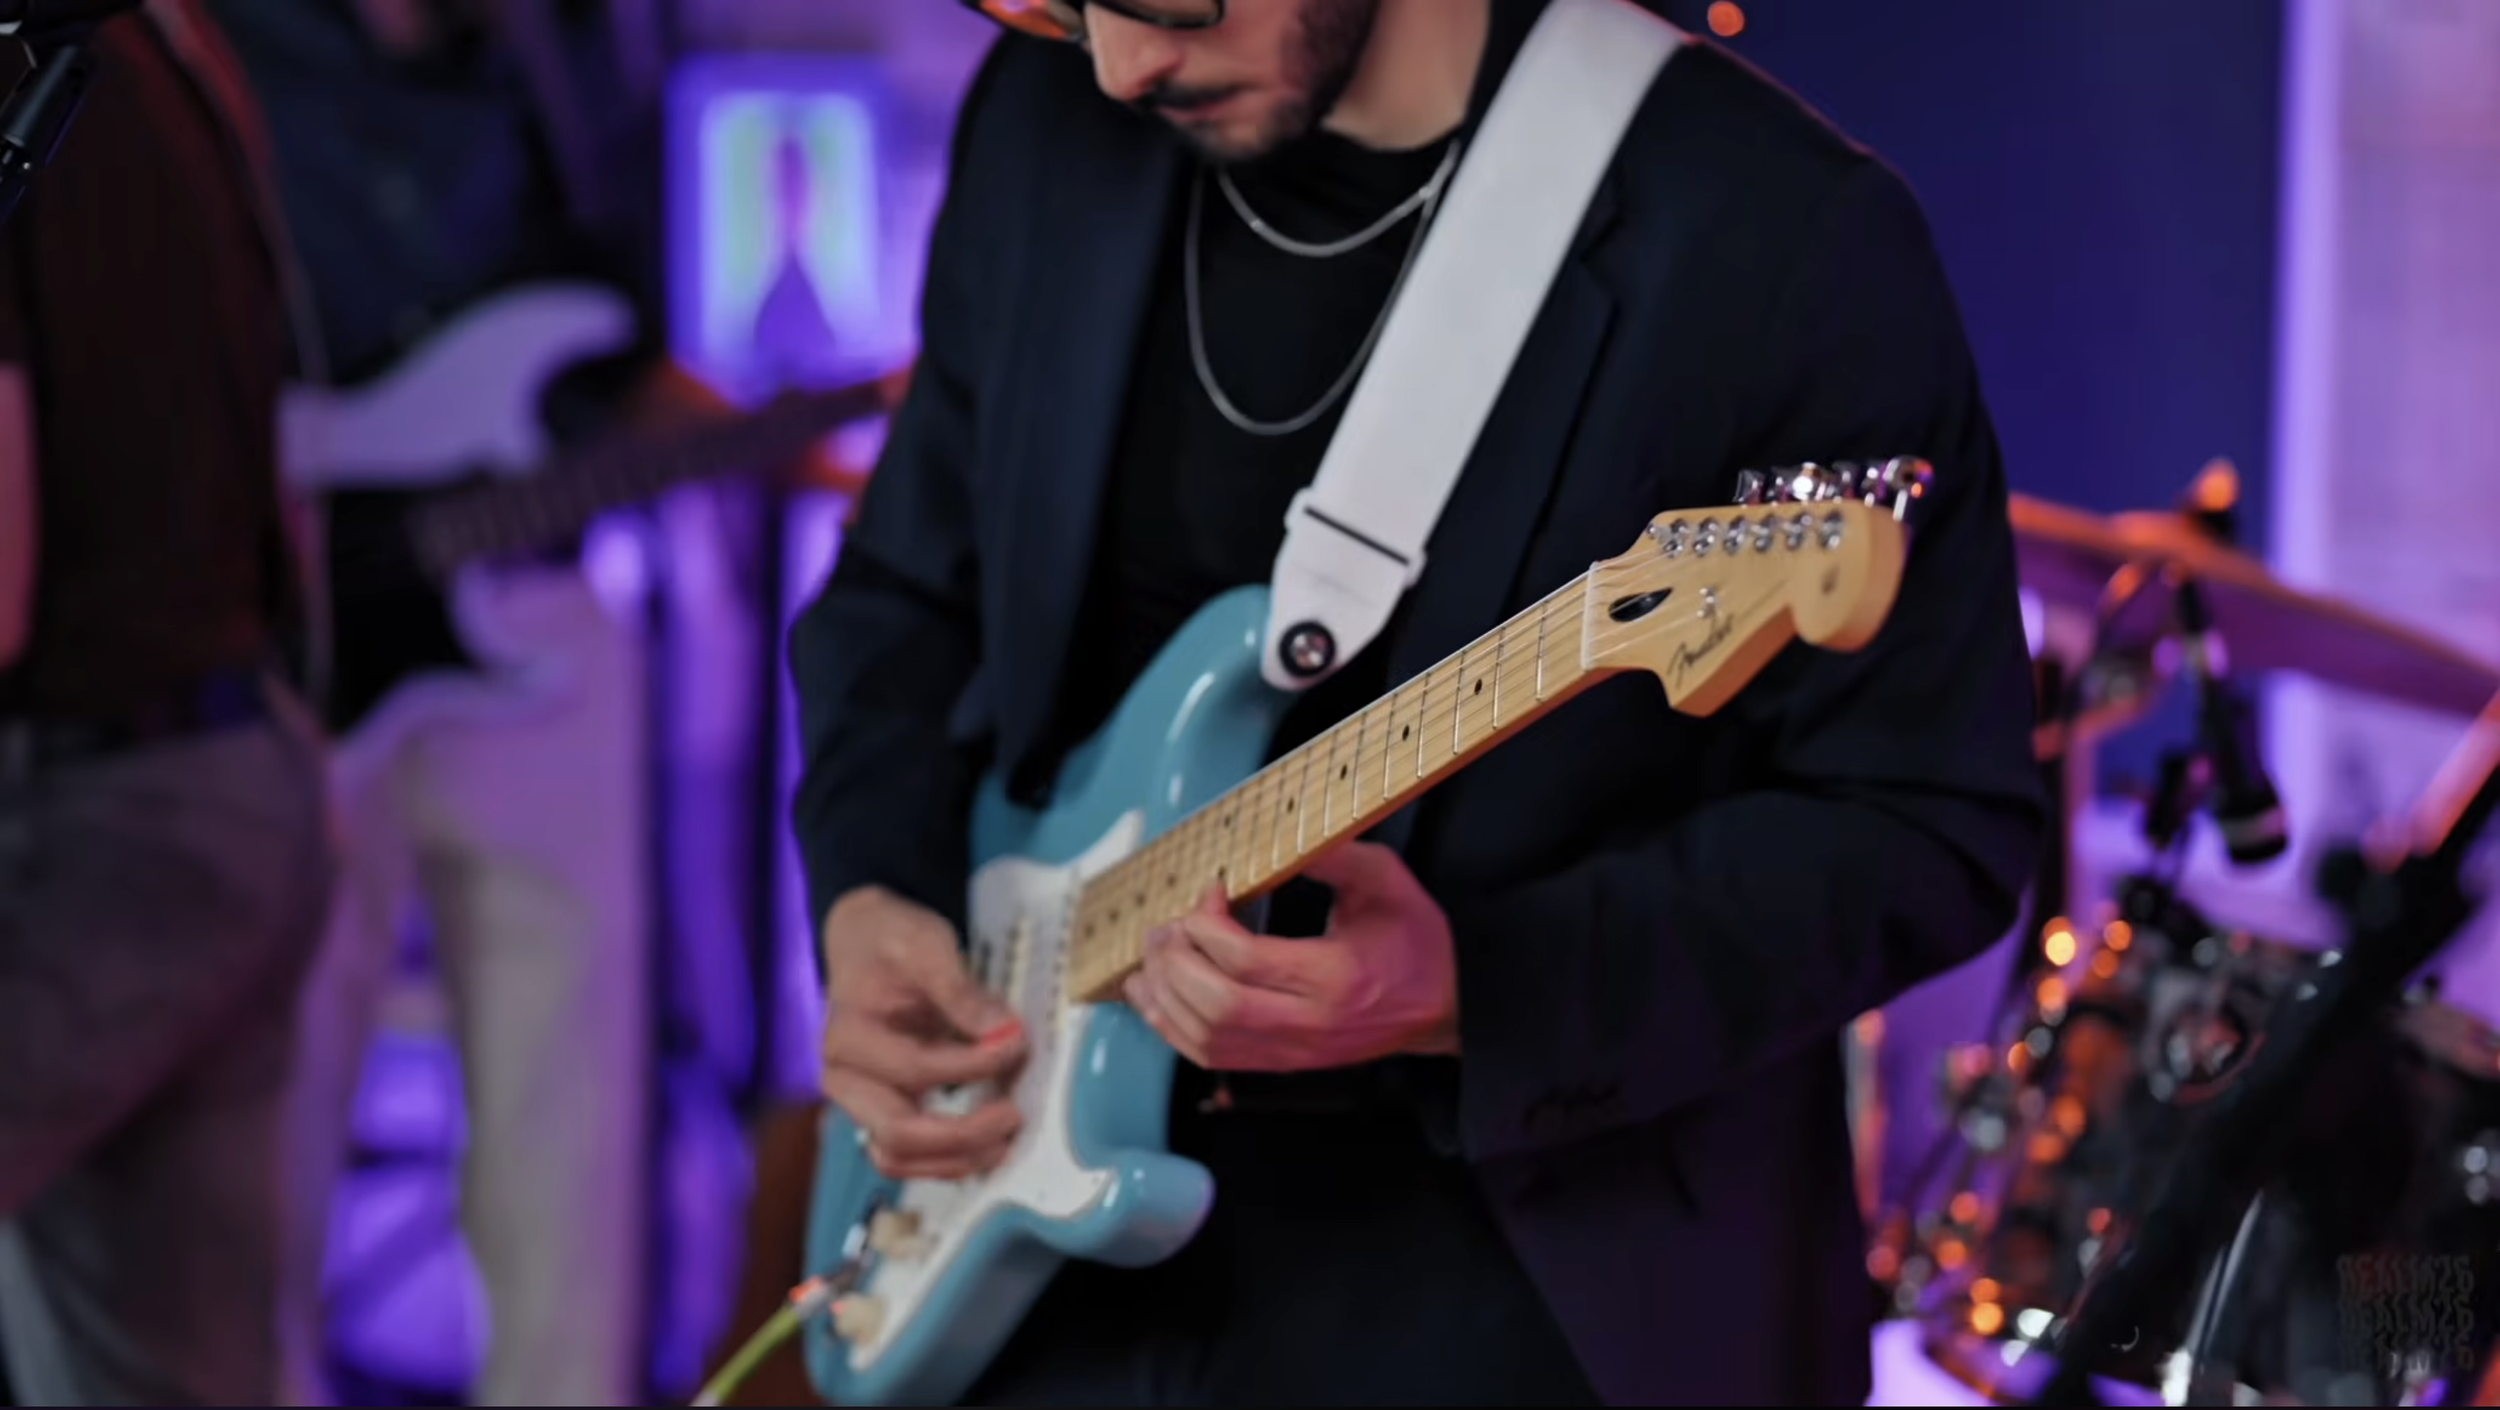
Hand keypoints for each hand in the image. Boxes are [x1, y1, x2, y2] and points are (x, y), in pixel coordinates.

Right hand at [819, 886, 1026, 1179]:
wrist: (865, 940)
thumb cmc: (888, 940)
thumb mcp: (924, 944)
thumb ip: (960, 989)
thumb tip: (1002, 1030)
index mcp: (847, 1035)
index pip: (915, 1068)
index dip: (972, 1064)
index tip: (1015, 1043)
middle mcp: (845, 1078)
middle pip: (899, 1134)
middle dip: (964, 1133)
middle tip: (1013, 1114)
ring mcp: (859, 1100)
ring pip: (900, 1158)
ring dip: (956, 1159)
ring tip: (1004, 1141)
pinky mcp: (880, 1110)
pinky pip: (909, 1154)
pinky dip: (947, 1157)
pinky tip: (986, 1142)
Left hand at [1122, 841, 1459, 1072]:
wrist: (1445, 1007)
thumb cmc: (1415, 941)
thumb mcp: (1385, 881)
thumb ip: (1332, 855)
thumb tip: (1277, 835)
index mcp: (1335, 978)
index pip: (1246, 960)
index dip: (1209, 922)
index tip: (1212, 889)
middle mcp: (1309, 1024)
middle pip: (1215, 1004)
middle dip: (1176, 960)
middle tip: (1166, 925)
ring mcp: (1293, 1051)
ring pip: (1205, 1038)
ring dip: (1164, 996)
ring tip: (1151, 956)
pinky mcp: (1282, 1063)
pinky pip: (1210, 1057)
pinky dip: (1172, 1027)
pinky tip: (1156, 996)